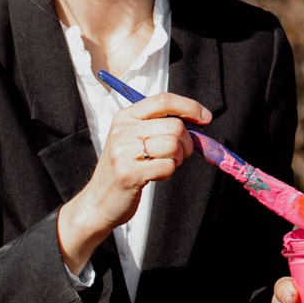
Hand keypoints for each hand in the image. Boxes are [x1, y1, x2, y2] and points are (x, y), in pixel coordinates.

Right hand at [57, 92, 209, 272]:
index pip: (163, 100)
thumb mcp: (133, 140)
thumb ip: (159, 126)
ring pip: (173, 145)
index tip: (205, 118)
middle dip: (186, 142)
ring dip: (177, 159)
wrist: (98, 201)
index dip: (190, 106)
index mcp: (125, 117)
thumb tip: (198, 121)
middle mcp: (122, 130)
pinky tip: (155, 175)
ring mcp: (123, 152)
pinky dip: (169, 172)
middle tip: (178, 154)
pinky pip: (167, 166)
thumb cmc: (124, 169)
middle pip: (175, 126)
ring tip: (163, 164)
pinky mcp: (129, 173)